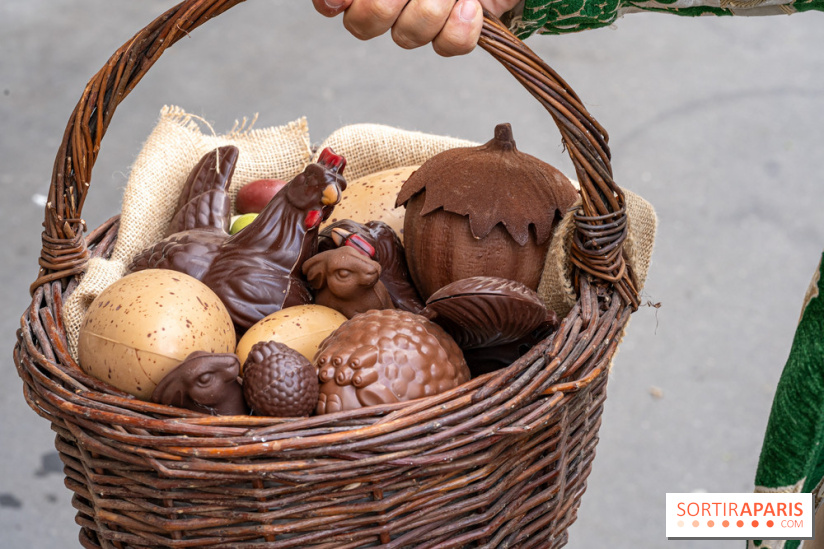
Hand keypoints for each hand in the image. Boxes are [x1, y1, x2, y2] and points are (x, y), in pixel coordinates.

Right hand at [312, 0, 520, 56]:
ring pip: (405, 37)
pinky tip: (471, 5)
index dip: (332, 0)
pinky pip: (446, 46)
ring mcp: (420, 15)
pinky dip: (461, 28)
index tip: (340, 0)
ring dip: (431, 9)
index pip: (332, 0)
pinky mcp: (452, 32)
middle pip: (363, 23)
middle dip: (387, 3)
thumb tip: (339, 0)